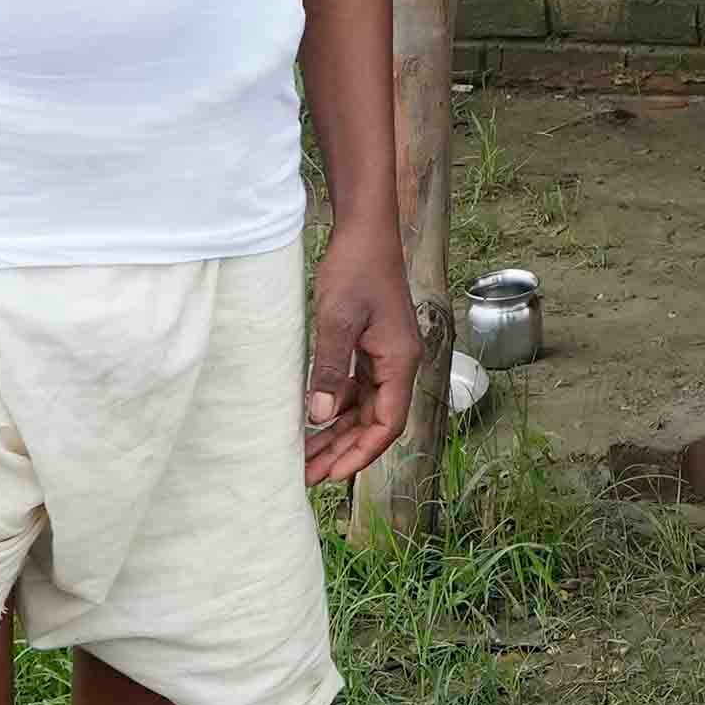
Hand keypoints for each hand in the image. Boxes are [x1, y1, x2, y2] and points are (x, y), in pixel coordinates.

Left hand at [301, 208, 423, 488]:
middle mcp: (398, 364)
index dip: (360, 454)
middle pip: (375, 422)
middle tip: (308, 475)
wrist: (364, 229)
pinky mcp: (371, 346)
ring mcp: (385, 355)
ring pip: (363, 408)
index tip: (331, 475)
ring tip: (304, 455)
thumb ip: (328, 371)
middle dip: (343, 450)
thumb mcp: (336, 321)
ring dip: (337, 432)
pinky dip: (335, 407)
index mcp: (399, 362)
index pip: (387, 425)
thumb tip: (318, 418)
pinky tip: (311, 418)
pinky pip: (356, 388)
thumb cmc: (355, 269)